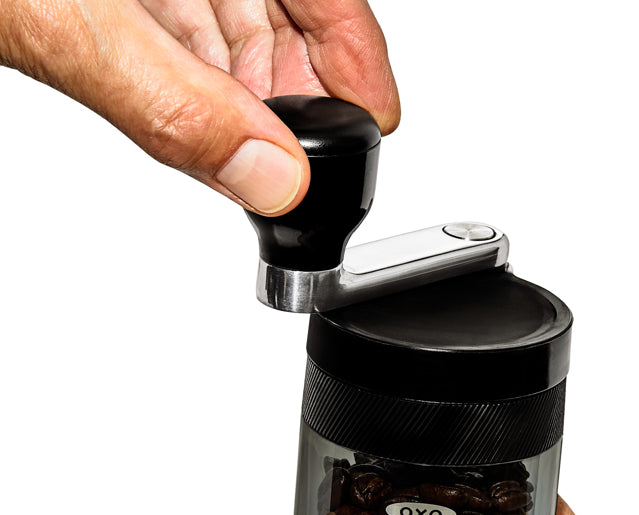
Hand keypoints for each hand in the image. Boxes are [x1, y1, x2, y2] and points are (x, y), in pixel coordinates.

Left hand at [0, 0, 398, 214]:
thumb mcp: (70, 21)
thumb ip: (175, 106)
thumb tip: (267, 178)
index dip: (362, 66)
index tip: (375, 132)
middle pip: (294, 27)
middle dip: (304, 105)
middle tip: (300, 173)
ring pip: (247, 46)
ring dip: (255, 112)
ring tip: (257, 165)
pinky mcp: (140, 2)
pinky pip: (198, 51)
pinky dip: (209, 100)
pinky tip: (209, 129)